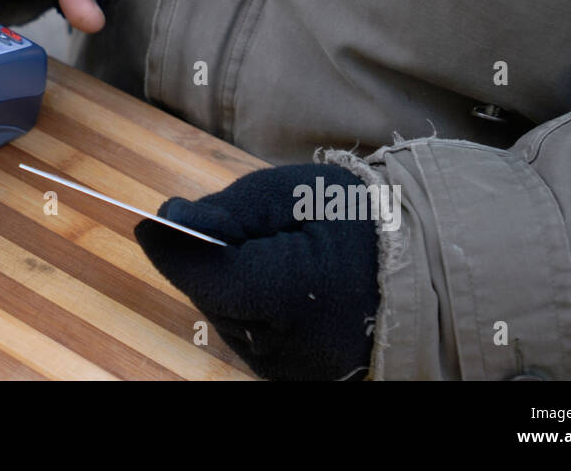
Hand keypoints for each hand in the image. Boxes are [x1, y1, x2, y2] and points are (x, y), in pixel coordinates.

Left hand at [135, 164, 380, 380]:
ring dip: (227, 284)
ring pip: (224, 317)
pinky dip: (249, 306)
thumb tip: (167, 220)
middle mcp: (288, 346)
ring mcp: (291, 369)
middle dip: (208, 260)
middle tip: (235, 226)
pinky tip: (277, 280)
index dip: (173, 248)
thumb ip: (224, 210)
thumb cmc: (356, 218)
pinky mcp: (292, 377)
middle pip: (211, 297)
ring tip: (270, 252)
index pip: (208, 277)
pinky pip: (248, 335)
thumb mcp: (288, 194)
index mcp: (293, 295)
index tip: (148, 220)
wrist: (422, 263)